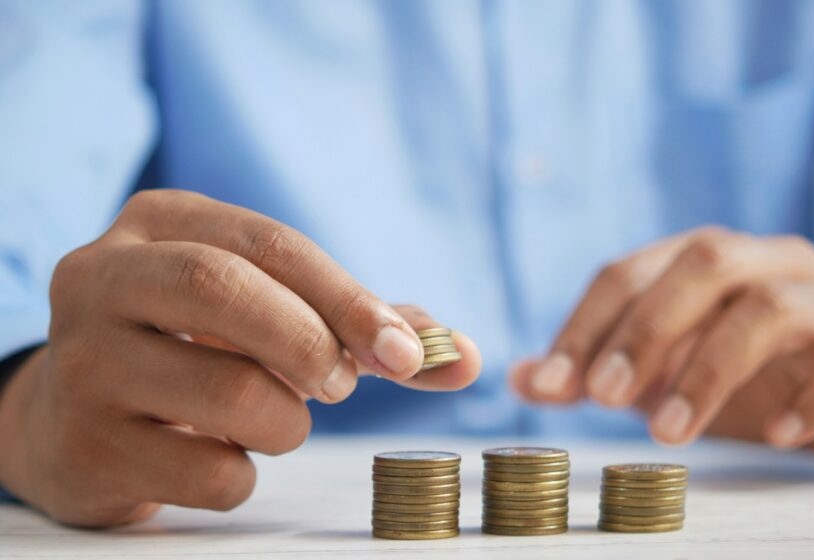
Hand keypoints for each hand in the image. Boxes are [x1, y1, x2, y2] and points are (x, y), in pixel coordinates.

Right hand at [0, 190, 480, 526]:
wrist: (74, 417)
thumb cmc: (196, 350)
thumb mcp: (265, 311)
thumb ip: (363, 327)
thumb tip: (464, 356)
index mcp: (160, 223)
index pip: (270, 243)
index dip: (349, 298)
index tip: (407, 352)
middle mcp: (104, 278)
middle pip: (226, 290)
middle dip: (312, 343)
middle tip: (341, 386)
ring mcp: (82, 362)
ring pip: (229, 393)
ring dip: (286, 422)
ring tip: (273, 420)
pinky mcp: (83, 445)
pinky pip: (207, 472)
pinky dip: (243, 475)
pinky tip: (219, 455)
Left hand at [511, 227, 813, 471]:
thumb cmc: (743, 372)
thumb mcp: (659, 370)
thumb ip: (594, 370)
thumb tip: (519, 379)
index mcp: (700, 258)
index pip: (628, 271)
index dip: (584, 325)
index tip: (550, 384)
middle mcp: (762, 261)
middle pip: (702, 264)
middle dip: (646, 330)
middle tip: (604, 398)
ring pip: (770, 308)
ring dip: (710, 370)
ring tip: (670, 433)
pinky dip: (809, 398)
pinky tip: (775, 435)